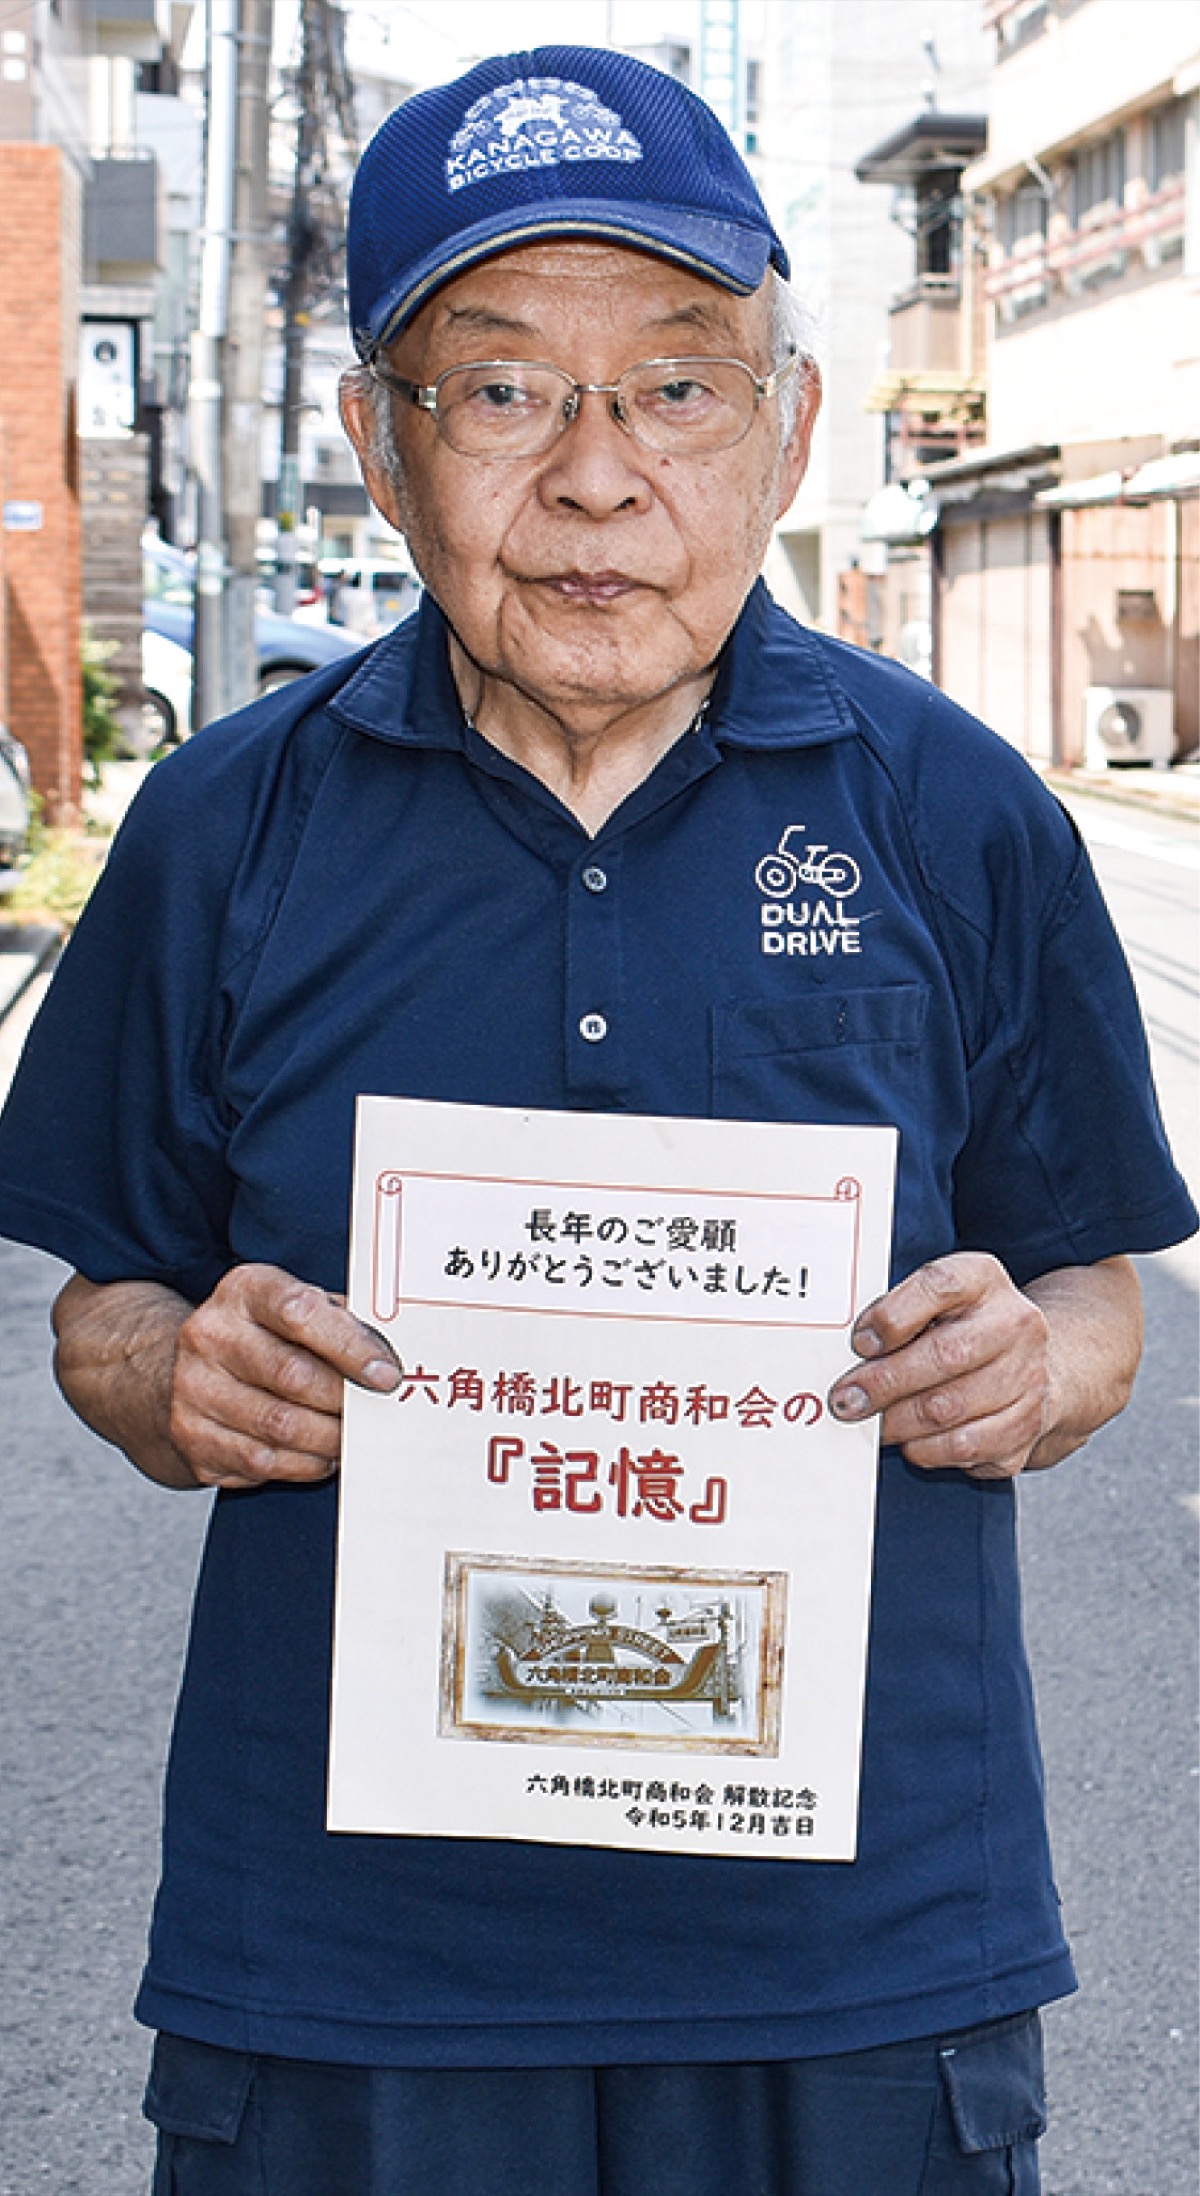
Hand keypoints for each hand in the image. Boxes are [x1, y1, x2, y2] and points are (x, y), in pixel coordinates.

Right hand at [169, 1263, 399, 1489]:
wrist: (181, 1370)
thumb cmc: (262, 1336)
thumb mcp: (296, 1309)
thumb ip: (341, 1323)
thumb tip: (391, 1358)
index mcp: (244, 1291)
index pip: (300, 1312)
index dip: (350, 1347)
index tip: (386, 1374)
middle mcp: (210, 1335)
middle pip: (292, 1375)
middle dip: (345, 1400)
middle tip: (376, 1413)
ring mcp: (194, 1388)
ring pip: (281, 1426)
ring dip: (330, 1438)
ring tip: (354, 1437)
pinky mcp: (193, 1437)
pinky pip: (263, 1461)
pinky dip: (305, 1463)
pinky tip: (322, 1454)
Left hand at [827, 1252, 1051, 1479]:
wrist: (1033, 1361)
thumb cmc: (964, 1328)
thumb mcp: (933, 1300)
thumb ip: (896, 1313)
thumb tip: (857, 1351)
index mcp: (984, 1279)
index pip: (939, 1286)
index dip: (893, 1316)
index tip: (861, 1342)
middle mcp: (1015, 1324)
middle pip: (945, 1355)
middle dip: (884, 1383)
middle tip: (847, 1399)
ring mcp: (1028, 1376)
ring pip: (950, 1408)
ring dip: (899, 1423)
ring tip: (875, 1424)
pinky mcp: (1027, 1424)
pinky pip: (966, 1447)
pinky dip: (927, 1450)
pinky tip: (911, 1441)